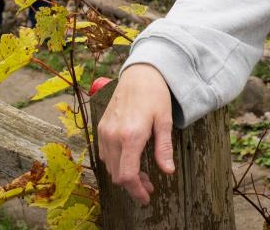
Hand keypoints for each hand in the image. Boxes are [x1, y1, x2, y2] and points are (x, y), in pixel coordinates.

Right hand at [97, 64, 174, 204]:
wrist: (139, 73)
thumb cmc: (155, 94)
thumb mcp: (164, 120)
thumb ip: (164, 148)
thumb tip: (168, 171)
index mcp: (131, 136)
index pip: (127, 175)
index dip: (136, 191)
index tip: (146, 197)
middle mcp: (113, 136)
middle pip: (117, 175)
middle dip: (133, 185)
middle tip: (149, 185)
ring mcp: (105, 132)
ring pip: (110, 166)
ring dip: (124, 174)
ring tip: (142, 173)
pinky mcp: (101, 127)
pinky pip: (105, 154)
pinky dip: (116, 162)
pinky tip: (129, 158)